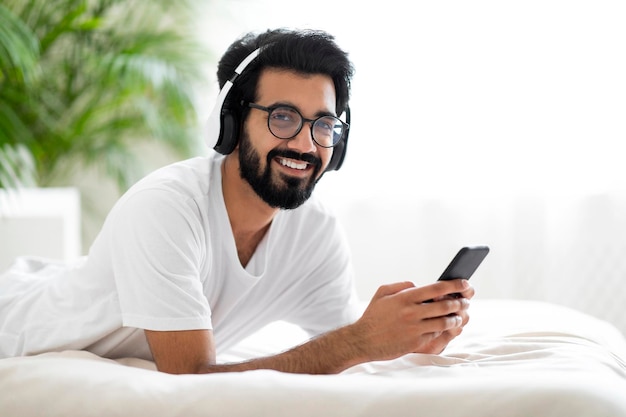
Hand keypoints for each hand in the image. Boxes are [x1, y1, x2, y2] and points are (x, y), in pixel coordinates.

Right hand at [351, 279, 473, 360]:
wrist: (363, 340)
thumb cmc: (373, 315)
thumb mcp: (382, 293)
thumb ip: (402, 285)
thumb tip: (418, 285)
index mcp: (405, 297)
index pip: (437, 288)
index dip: (454, 285)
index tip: (465, 283)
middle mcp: (412, 312)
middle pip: (445, 306)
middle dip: (460, 303)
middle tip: (466, 301)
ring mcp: (415, 328)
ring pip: (445, 322)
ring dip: (456, 318)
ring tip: (459, 316)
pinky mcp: (416, 342)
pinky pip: (436, 334)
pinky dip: (445, 330)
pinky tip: (448, 327)